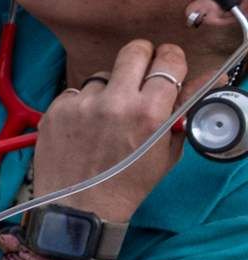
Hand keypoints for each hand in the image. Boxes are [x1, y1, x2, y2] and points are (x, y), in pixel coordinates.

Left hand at [29, 36, 186, 222]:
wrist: (80, 208)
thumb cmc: (128, 184)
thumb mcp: (168, 151)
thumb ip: (183, 110)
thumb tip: (203, 78)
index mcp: (149, 112)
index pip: (168, 60)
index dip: (170, 60)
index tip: (168, 65)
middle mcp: (115, 102)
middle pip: (134, 50)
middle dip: (142, 58)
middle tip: (141, 74)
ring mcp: (82, 104)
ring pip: (103, 74)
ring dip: (109, 88)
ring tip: (108, 116)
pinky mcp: (55, 110)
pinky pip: (76, 92)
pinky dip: (82, 104)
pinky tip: (84, 128)